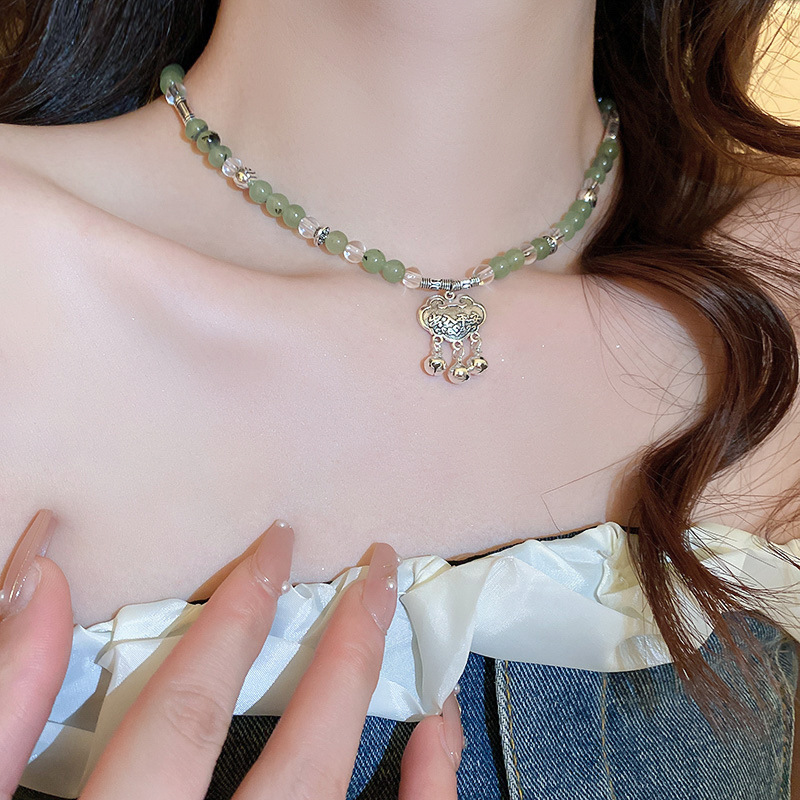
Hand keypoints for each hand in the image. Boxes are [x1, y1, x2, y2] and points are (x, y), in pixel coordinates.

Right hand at [0, 511, 463, 799]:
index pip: (192, 713)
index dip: (238, 615)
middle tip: (379, 570)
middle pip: (302, 762)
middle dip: (348, 651)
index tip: (277, 546)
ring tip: (427, 655)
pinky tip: (437, 749)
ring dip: (413, 741)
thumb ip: (3, 707)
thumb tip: (46, 578)